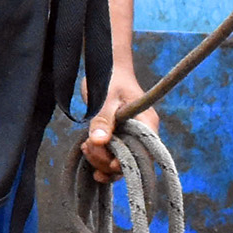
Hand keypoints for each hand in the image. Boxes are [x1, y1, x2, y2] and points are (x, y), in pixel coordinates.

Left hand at [77, 68, 157, 183]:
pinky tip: (86, 150)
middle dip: (107, 161)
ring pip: (119, 162)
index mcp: (147, 123)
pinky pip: (111, 156)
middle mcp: (142, 134)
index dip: (127, 162)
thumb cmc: (110, 79)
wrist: (107, 70)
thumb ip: (103, 120)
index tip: (108, 162)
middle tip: (87, 146)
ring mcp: (130, 137)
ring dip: (99, 160)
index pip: (144, 153)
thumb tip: (99, 141)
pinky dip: (98, 157)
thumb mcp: (106, 98)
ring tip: (85, 146)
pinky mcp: (118, 139)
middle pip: (130, 162)